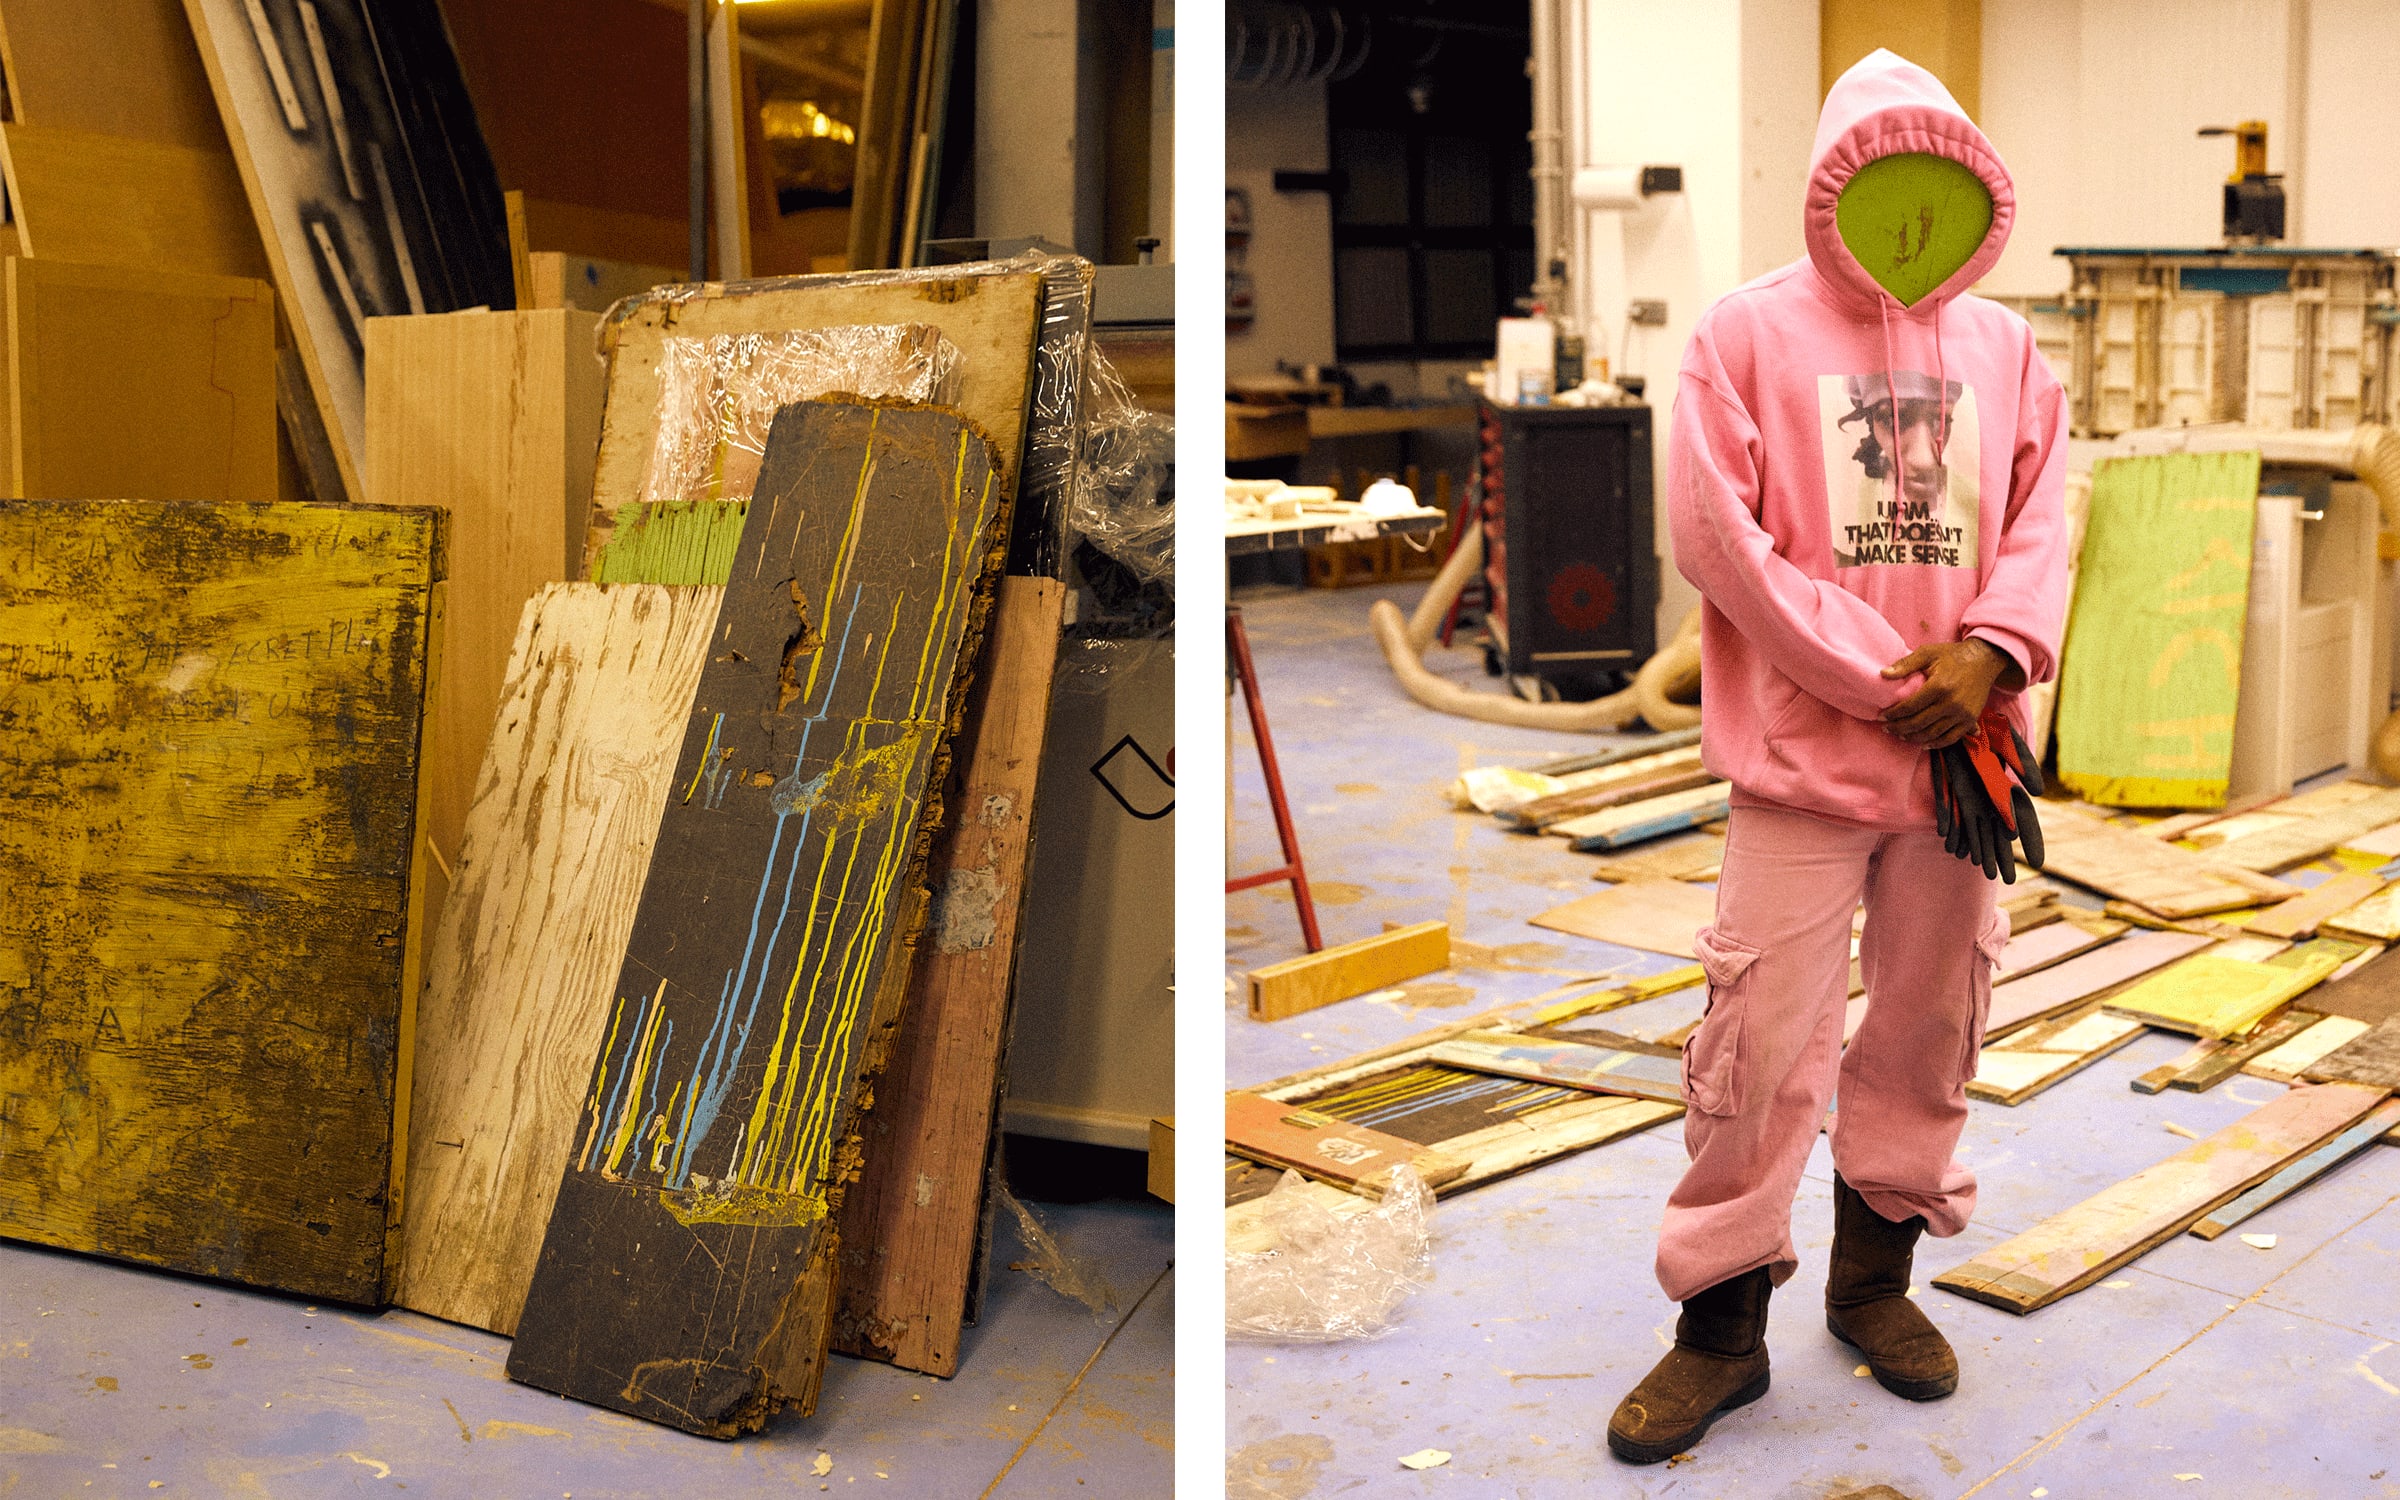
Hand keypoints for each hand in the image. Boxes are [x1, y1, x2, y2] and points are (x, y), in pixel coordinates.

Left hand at [1879, 640, 2011, 747]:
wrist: (1984, 660)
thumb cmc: (1952, 655)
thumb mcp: (1927, 653)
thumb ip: (1905, 664)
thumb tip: (1883, 674)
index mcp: (1939, 686)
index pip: (1910, 707)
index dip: (1893, 714)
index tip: (1882, 717)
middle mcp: (1952, 703)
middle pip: (1919, 723)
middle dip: (1899, 728)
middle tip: (1887, 728)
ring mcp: (1963, 713)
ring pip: (1933, 733)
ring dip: (1914, 738)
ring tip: (1900, 735)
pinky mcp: (1971, 719)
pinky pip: (1951, 738)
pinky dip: (1936, 744)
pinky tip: (1923, 744)